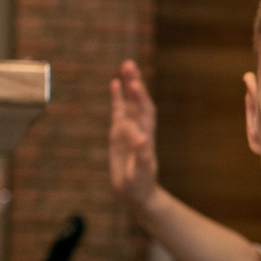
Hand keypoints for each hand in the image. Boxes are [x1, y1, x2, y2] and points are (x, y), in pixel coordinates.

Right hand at [108, 60, 160, 209]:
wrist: (137, 195)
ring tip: (126, 65)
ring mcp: (129, 130)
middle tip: (130, 65)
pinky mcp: (119, 134)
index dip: (140, 100)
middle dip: (135, 84)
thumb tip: (143, 139)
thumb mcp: (141, 173)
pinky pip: (119, 112)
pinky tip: (115, 83)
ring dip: (129, 86)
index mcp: (145, 138)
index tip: (134, 86)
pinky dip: (118, 98)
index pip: (143, 115)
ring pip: (130, 104)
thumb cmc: (140, 186)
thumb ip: (143, 157)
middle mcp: (139, 130)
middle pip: (139, 102)